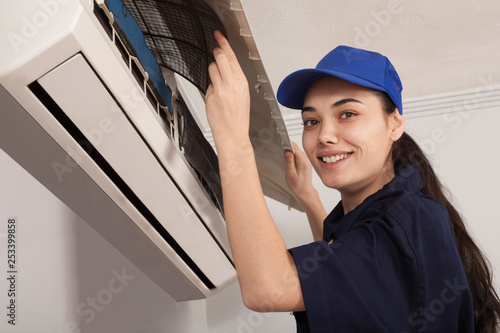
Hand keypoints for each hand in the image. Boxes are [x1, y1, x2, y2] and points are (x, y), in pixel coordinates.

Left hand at [205, 31, 249, 148]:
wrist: (233, 133)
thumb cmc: (238, 116)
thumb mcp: (242, 93)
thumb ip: (234, 78)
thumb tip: (224, 66)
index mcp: (241, 81)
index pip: (231, 56)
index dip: (223, 42)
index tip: (218, 35)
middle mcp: (231, 83)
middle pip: (219, 57)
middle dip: (216, 52)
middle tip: (215, 50)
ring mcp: (219, 89)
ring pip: (211, 68)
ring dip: (212, 71)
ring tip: (219, 83)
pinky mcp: (210, 96)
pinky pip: (208, 85)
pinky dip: (211, 89)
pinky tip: (217, 99)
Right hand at [284, 141, 315, 201]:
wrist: (305, 192)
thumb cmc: (297, 186)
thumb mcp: (290, 174)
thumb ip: (289, 161)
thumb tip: (287, 151)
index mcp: (303, 162)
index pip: (295, 147)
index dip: (288, 143)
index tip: (282, 142)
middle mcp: (306, 160)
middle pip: (296, 148)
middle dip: (289, 146)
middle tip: (281, 148)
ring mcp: (307, 161)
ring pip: (298, 151)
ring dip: (291, 150)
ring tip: (285, 154)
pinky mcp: (306, 162)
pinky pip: (299, 155)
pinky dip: (294, 154)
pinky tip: (290, 159)